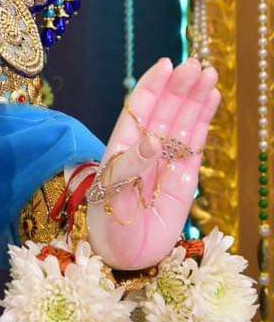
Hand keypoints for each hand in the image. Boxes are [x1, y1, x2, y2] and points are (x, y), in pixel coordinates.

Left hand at [86, 56, 219, 271]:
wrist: (124, 258)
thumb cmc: (108, 227)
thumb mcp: (113, 196)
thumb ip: (132, 167)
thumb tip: (151, 139)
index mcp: (123, 147)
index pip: (139, 108)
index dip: (153, 85)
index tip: (166, 64)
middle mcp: (145, 149)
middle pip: (165, 110)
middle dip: (179, 86)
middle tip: (196, 65)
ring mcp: (166, 162)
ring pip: (182, 122)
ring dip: (195, 97)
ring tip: (208, 73)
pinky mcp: (184, 179)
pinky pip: (195, 143)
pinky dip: (204, 120)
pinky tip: (212, 98)